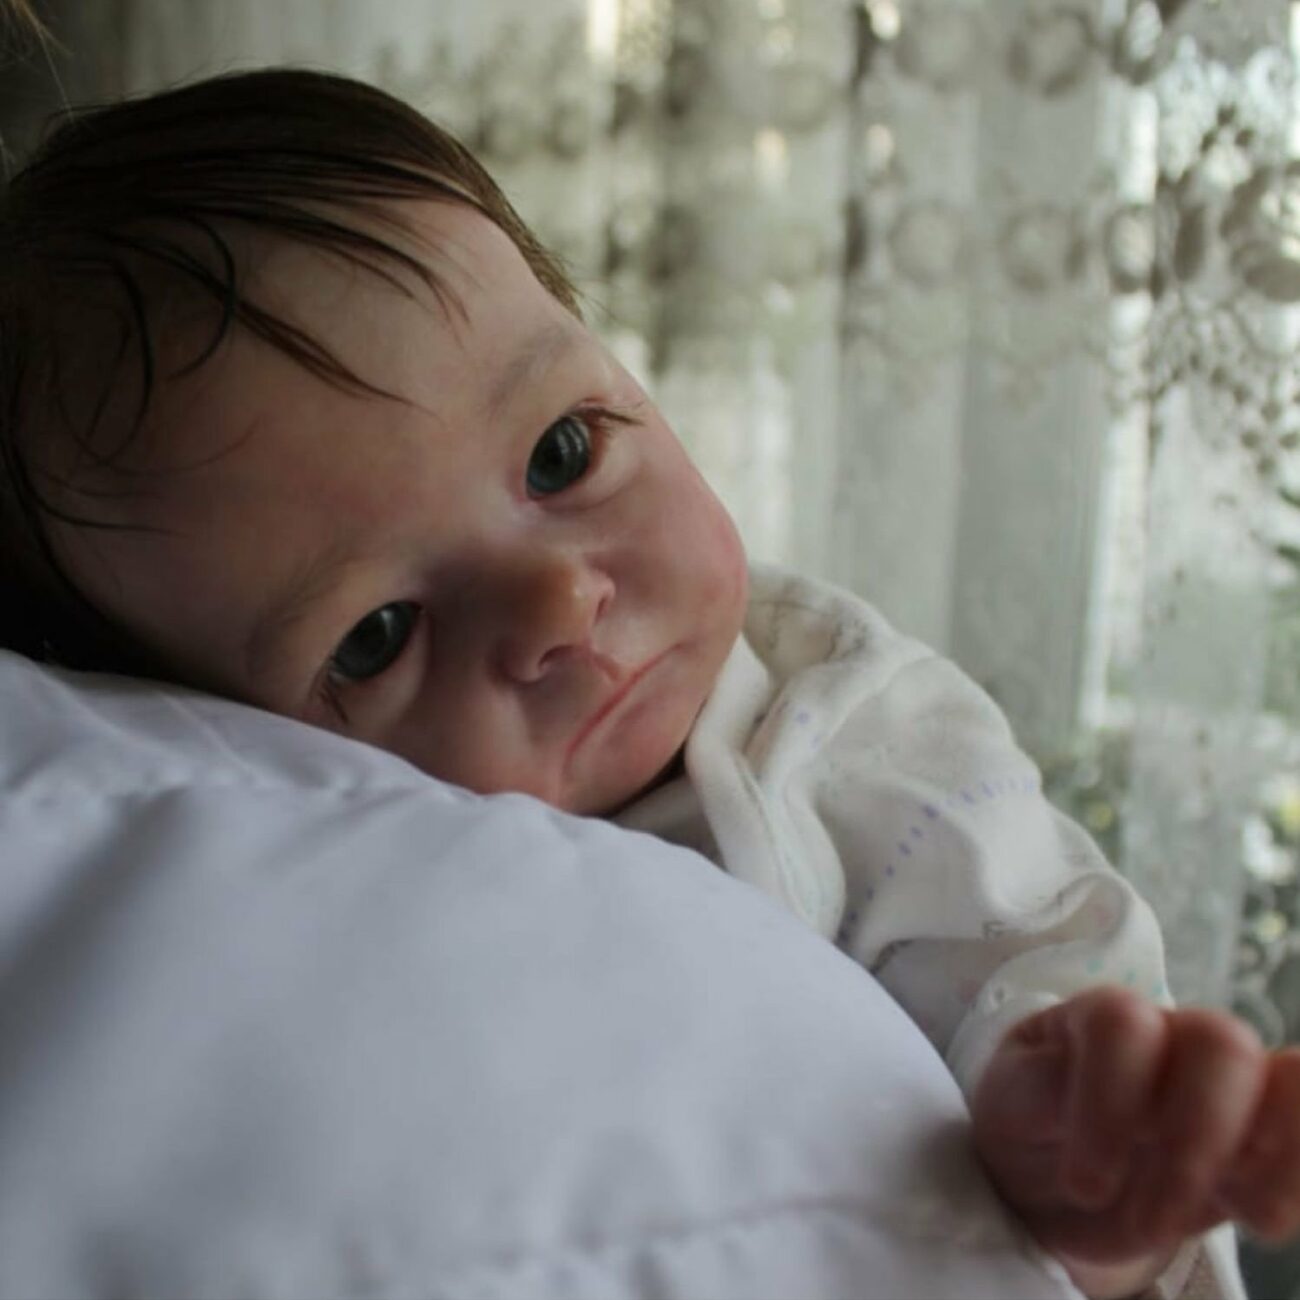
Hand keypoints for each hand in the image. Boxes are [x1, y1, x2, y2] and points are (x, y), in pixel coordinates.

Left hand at [970, 985, 1299, 1298]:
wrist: (1052, 1173)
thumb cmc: (1027, 1121)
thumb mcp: (1012, 1105)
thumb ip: (1044, 1091)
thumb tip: (1074, 1098)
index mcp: (1102, 1017)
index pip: (1126, 1024)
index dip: (1111, 1103)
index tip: (1084, 1184)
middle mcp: (1173, 1036)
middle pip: (1222, 1042)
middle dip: (1195, 1140)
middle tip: (1150, 1219)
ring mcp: (1225, 1085)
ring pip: (1289, 1078)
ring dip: (1274, 1157)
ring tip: (1248, 1222)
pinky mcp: (1262, 1138)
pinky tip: (1263, 1216)